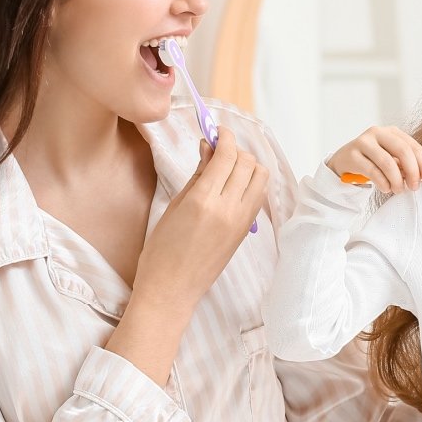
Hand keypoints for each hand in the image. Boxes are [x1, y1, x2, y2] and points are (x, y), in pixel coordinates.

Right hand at [135, 126, 268, 310]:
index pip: (227, 155)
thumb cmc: (162, 251)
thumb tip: (209, 147)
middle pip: (248, 163)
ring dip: (248, 165)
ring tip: (228, 167)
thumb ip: (198, 174)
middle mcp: (228, 209)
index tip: (217, 131)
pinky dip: (251, 183)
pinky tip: (233, 186)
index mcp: (204, 201)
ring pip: (260, 178)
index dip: (224, 137)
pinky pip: (258, 196)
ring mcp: (242, 222)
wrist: (172, 290)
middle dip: (236, 149)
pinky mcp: (246, 232)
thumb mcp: (175, 206)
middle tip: (219, 149)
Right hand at [327, 125, 421, 193]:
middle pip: (402, 151)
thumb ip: (406, 165)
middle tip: (414, 187)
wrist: (343, 162)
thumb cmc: (371, 161)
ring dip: (396, 180)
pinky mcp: (352, 155)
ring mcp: (363, 142)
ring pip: (387, 162)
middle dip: (412, 172)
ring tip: (398, 190)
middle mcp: (377, 132)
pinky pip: (372, 171)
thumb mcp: (391, 160)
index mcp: (391, 132)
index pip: (413, 146)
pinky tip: (385, 188)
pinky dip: (383, 183)